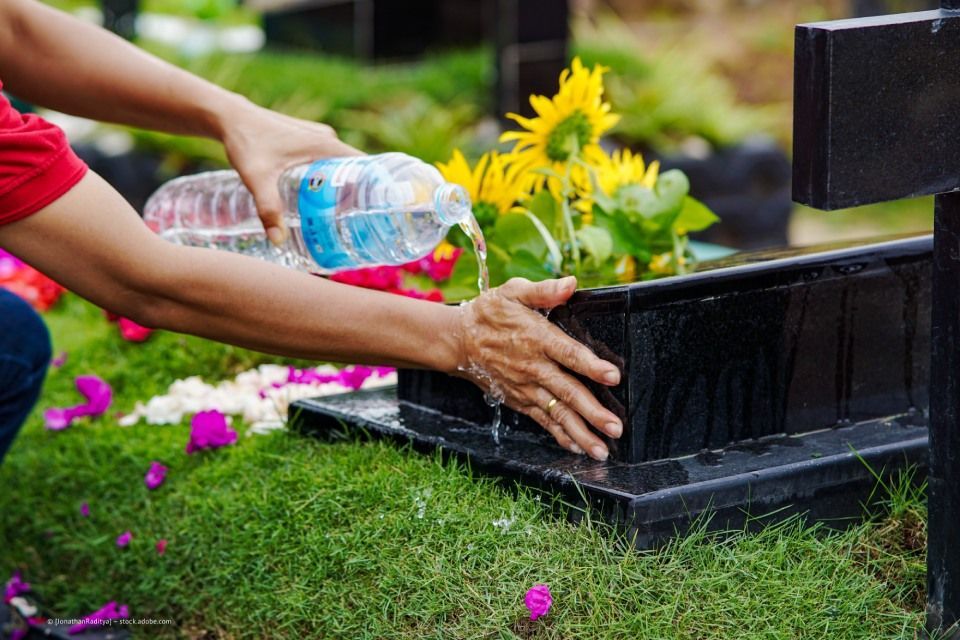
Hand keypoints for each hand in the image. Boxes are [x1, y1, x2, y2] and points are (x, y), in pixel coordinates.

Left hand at [220, 103, 362, 244]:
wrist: (229, 117)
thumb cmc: (245, 142)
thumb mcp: (257, 178)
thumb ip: (268, 208)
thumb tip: (278, 241)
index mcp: (326, 145)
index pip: (365, 166)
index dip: (375, 187)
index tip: (379, 210)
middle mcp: (327, 139)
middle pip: (355, 170)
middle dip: (359, 195)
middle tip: (358, 223)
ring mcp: (317, 138)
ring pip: (341, 166)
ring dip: (344, 187)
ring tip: (342, 216)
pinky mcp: (307, 140)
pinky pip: (328, 162)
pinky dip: (330, 178)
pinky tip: (321, 198)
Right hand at [454, 276, 622, 459]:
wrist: (457, 341)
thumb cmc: (489, 314)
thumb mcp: (513, 292)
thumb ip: (544, 290)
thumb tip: (571, 284)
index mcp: (537, 338)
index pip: (568, 353)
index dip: (590, 366)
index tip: (613, 376)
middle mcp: (534, 367)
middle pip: (567, 392)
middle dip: (593, 412)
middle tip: (616, 428)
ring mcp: (526, 387)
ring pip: (557, 413)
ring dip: (581, 432)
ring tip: (602, 450)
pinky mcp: (520, 400)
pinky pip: (543, 420)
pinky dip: (560, 435)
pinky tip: (578, 448)